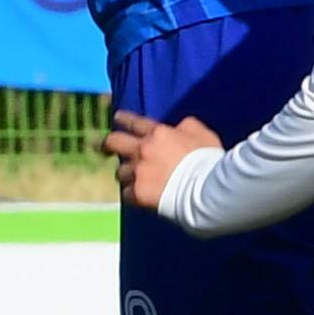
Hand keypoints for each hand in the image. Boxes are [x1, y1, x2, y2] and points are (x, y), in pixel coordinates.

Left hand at [103, 109, 223, 214]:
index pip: (135, 122)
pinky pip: (126, 193)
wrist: (205, 189)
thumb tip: (178, 126)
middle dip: (107, 143)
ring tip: (131, 179)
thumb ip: (186, 126)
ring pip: (119, 171)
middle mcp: (143, 150)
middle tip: (104, 147)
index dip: (124, 119)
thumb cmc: (208, 160)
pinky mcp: (137, 193)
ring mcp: (138, 172)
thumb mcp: (203, 133)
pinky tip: (138, 196)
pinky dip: (132, 194)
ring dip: (126, 174)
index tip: (118, 118)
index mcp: (158, 133)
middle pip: (114, 142)